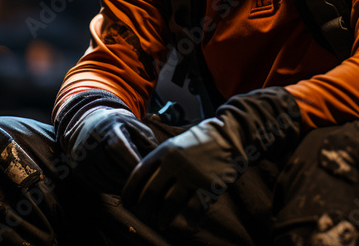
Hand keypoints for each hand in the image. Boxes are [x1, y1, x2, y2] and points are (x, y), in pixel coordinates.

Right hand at [55, 90, 158, 194]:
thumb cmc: (121, 127)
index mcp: (108, 128)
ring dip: (122, 187)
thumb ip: (149, 143)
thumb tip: (160, 163)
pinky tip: (122, 186)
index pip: (118, 149)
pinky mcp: (78, 169)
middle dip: (130, 179)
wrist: (90, 122)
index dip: (133, 164)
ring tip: (136, 186)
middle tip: (145, 185)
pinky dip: (110, 189)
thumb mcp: (137, 127)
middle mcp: (91, 143)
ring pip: (104, 181)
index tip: (149, 173)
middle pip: (112, 169)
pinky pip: (96, 186)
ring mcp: (81, 157)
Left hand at [121, 87, 301, 224]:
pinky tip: (184, 223)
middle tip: (145, 216)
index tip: (129, 203)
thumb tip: (141, 185)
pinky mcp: (208, 185)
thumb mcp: (174, 144)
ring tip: (161, 222)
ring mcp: (192, 175)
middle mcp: (174, 164)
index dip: (130, 193)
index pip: (138, 176)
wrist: (229, 136)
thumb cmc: (199, 142)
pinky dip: (187, 219)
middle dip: (144, 209)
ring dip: (162, 217)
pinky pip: (192, 208)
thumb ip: (158, 161)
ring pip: (168, 205)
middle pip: (150, 194)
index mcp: (163, 152)